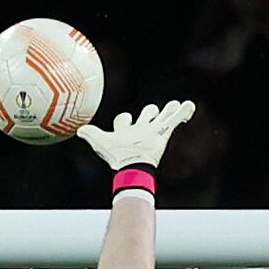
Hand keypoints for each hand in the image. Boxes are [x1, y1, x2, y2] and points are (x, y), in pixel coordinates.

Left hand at [77, 100, 193, 172]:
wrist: (132, 164)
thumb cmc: (116, 155)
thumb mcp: (100, 142)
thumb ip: (91, 134)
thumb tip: (78, 130)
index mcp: (126, 132)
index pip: (125, 121)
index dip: (124, 120)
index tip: (125, 118)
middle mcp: (141, 130)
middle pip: (147, 116)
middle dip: (150, 113)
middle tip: (154, 111)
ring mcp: (153, 131)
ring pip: (163, 117)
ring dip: (169, 111)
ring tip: (176, 106)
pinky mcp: (163, 132)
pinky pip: (175, 119)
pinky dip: (183, 112)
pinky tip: (189, 105)